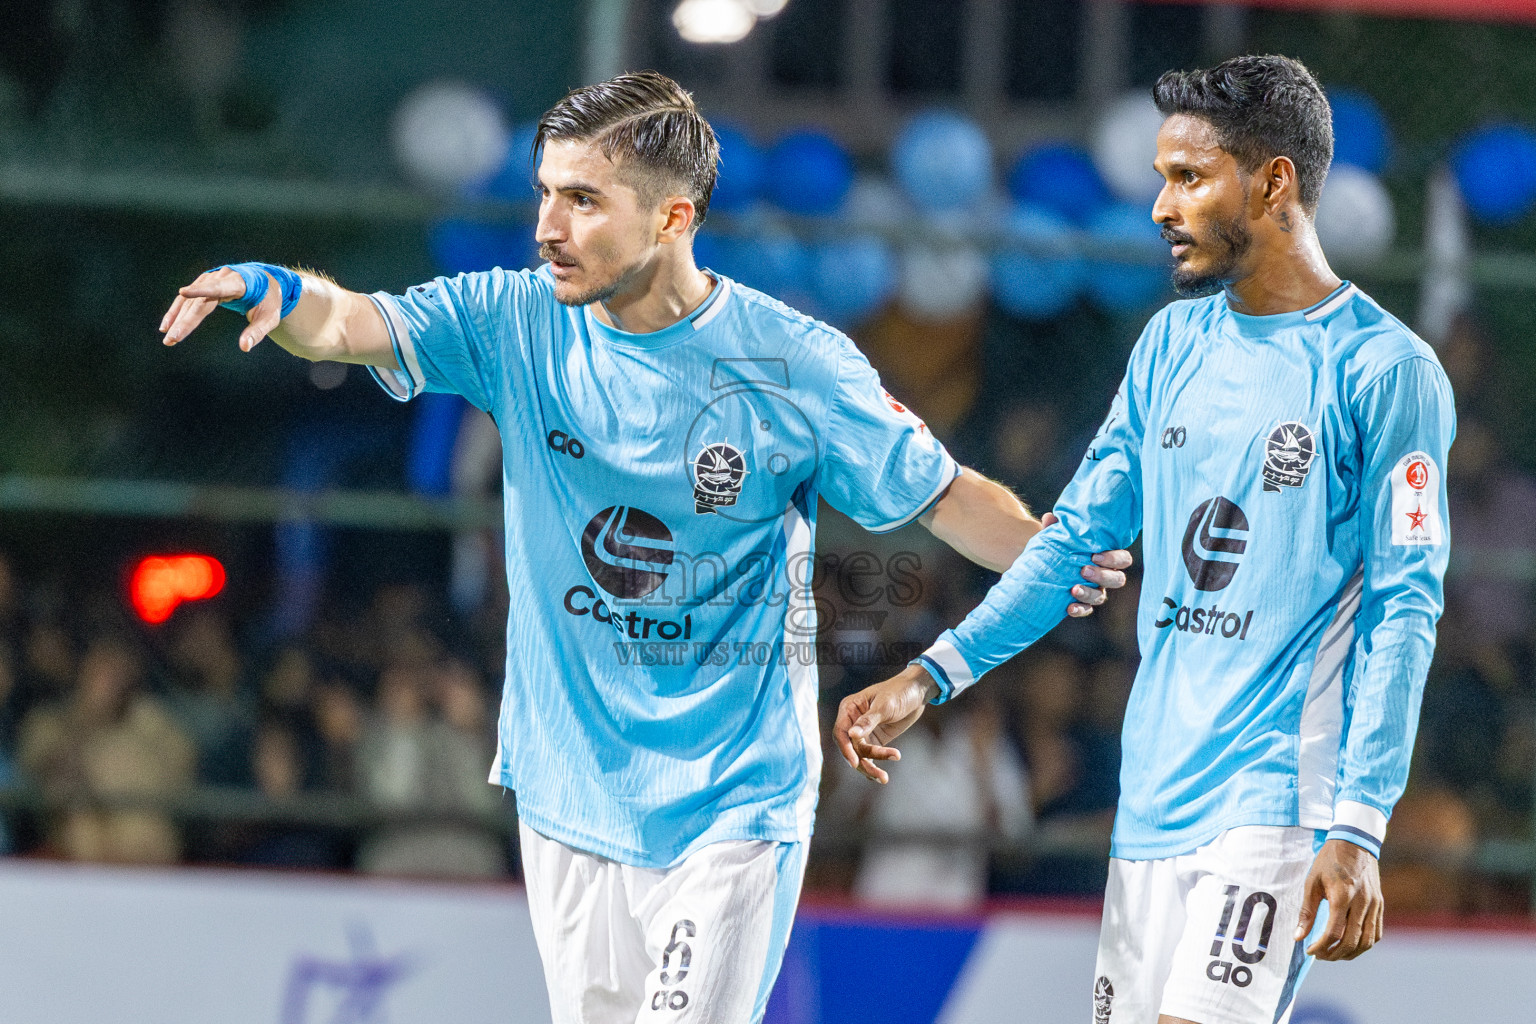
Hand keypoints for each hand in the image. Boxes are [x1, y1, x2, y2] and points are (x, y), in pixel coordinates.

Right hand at [159, 267, 281, 350]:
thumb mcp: (270, 317)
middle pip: (200, 301)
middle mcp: (221, 278)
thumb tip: (244, 347)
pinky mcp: (203, 285)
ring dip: (177, 319)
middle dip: (185, 320)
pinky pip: (187, 300)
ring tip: (168, 338)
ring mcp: (210, 280)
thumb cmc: (268, 301)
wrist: (265, 283)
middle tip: (172, 338)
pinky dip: (177, 313)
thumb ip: (258, 331)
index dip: (201, 290)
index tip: (183, 292)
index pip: (219, 287)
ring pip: (189, 301)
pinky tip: (167, 326)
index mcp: (239, 282)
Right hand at [833, 664, 936, 783]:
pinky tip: (881, 777)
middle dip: (863, 762)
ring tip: (884, 778)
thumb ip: (868, 721)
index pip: (841, 732)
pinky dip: (875, 765)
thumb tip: (852, 735)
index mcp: (850, 708)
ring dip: (871, 768)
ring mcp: (863, 731)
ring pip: (861, 754)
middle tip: (880, 776)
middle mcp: (852, 721)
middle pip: (851, 747)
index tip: (855, 763)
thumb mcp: (885, 705)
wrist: (917, 692)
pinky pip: (871, 756)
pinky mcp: (874, 739)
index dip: (846, 749)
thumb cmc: (899, 692)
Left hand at [1040, 512, 1133, 618]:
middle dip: (1103, 576)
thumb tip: (1050, 517)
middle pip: (1118, 580)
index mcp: (1106, 557)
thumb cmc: (1058, 547)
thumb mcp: (1058, 536)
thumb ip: (1056, 528)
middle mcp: (1105, 575)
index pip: (1123, 559)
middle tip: (1084, 570)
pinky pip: (1086, 609)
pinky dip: (1079, 610)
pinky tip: (1069, 608)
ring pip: (1102, 597)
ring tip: (1073, 589)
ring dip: (1089, 594)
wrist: (1042, 566)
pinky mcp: (1083, 603)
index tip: (1095, 556)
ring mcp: (1095, 591)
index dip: (1114, 559)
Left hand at [1295, 839, 1383, 960]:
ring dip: (1351, 953)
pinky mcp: (1380, 905)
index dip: (1321, 946)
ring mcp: (1374, 905)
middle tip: (1320, 956)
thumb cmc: (1329, 861)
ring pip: (1367, 941)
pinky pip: (1376, 933)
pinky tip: (1351, 945)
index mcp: (1343, 896)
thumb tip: (1298, 936)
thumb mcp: (1312, 882)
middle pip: (1352, 941)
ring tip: (1334, 954)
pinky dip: (1365, 944)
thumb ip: (1306, 911)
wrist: (1355, 842)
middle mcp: (1362, 903)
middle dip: (1334, 954)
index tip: (1310, 951)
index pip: (1334, 932)